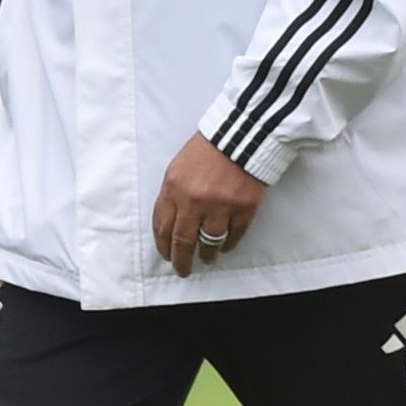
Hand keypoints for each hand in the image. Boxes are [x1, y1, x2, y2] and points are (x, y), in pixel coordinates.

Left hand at [151, 135, 264, 278]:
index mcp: (173, 188)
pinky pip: (234, 236)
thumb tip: (171, 223)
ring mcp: (220, 207)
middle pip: (183, 241)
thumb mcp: (178, 167)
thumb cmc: (208, 149)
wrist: (241, 135)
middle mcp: (194, 201)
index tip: (166, 255)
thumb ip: (173, 194)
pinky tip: (225, 247)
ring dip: (207, 255)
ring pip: (209, 243)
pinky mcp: (244, 209)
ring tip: (207, 259)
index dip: (163, 245)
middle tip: (183, 270)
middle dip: (181, 260)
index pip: (162, 226)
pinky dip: (229, 244)